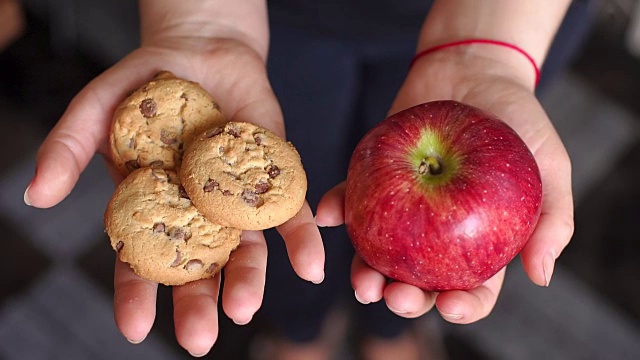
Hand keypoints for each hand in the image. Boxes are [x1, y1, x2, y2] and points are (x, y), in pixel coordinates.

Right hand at [25, 37, 324, 355]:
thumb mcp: (96, 108)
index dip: (135, 294)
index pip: (140, 260)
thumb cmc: (144, 83)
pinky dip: (299, 239)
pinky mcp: (272, 180)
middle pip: (196, 268)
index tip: (133, 329)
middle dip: (196, 305)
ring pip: (244, 250)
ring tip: (243, 307)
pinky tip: (309, 266)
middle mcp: (196, 215)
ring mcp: (234, 201)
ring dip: (247, 280)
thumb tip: (37, 194)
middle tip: (199, 340)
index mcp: (152, 209)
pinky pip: (287, 213)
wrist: (203, 51)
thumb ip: (68, 146)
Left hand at [316, 47, 572, 323]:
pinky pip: (353, 199)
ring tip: (362, 282)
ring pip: (381, 253)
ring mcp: (403, 208)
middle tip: (394, 298)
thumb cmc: (519, 120)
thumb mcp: (550, 165)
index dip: (462, 306)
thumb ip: (553, 219)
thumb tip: (541, 277)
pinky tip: (328, 216)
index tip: (450, 307)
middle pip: (420, 280)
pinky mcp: (377, 178)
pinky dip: (338, 208)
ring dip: (366, 273)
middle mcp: (438, 233)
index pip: (473, 288)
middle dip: (405, 298)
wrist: (474, 68)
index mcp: (480, 242)